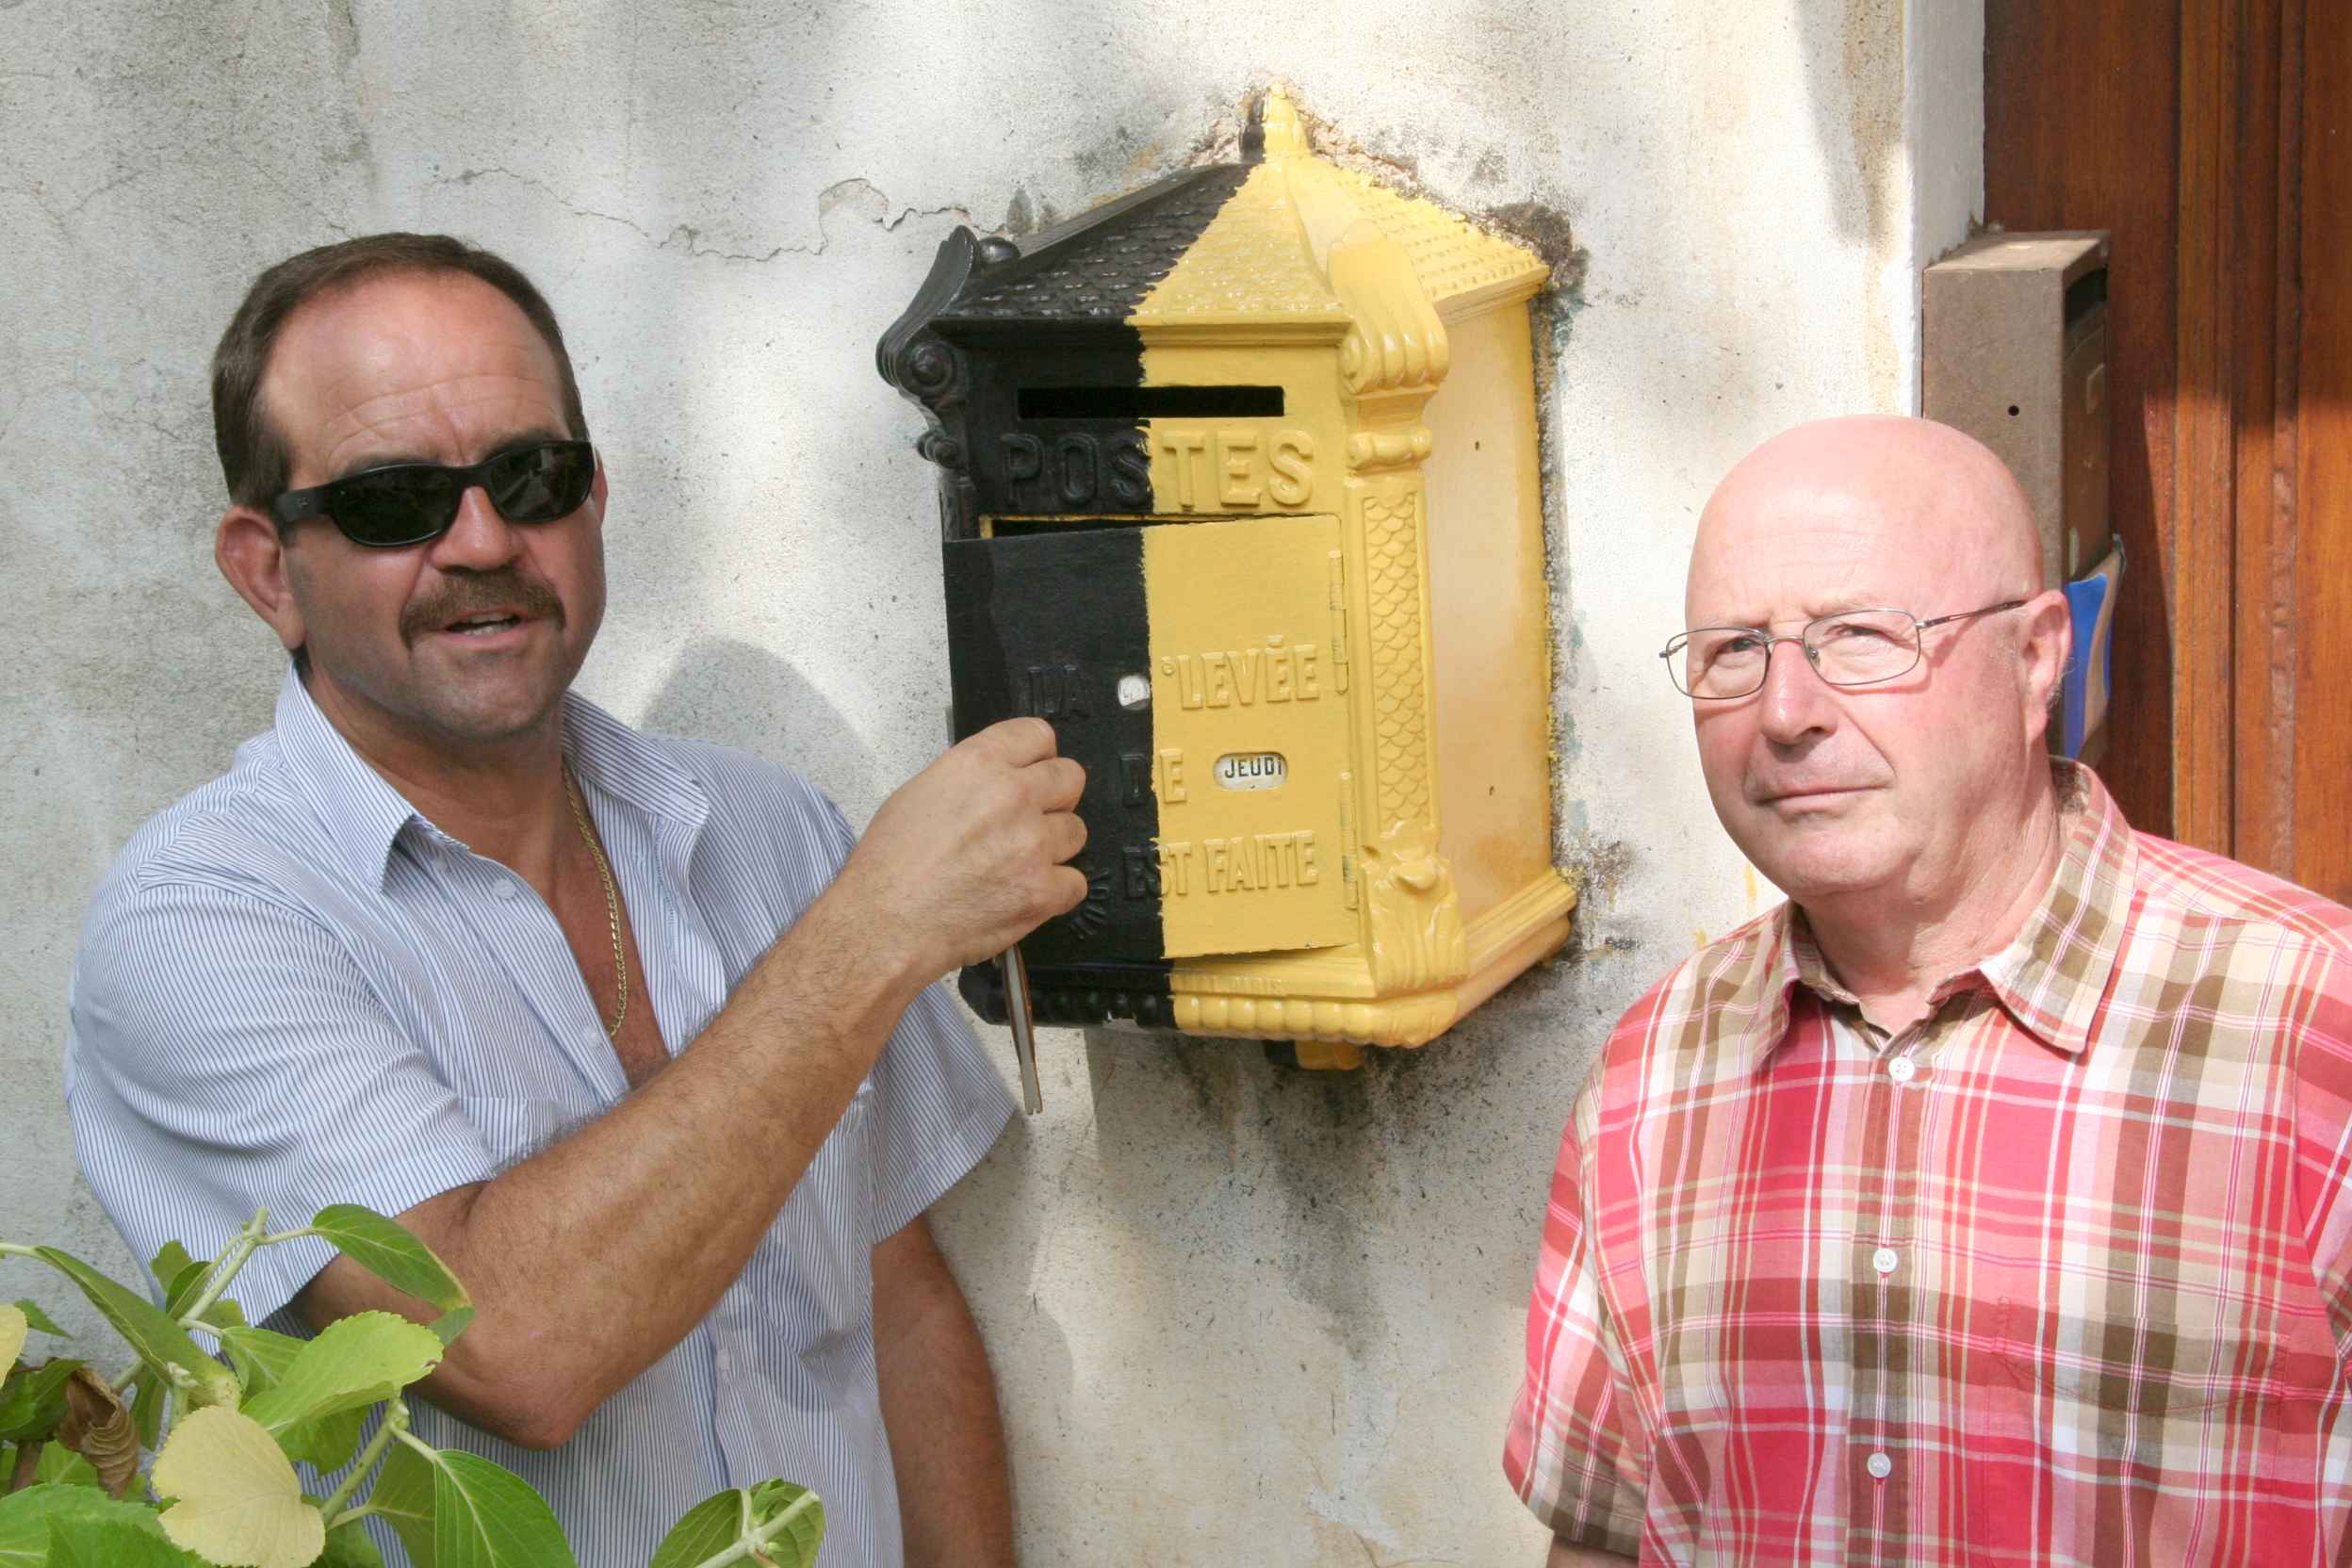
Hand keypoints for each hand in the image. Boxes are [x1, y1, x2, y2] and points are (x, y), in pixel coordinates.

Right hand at [834, 718, 1087, 983]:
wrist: (885, 924)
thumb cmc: (889, 864)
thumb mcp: (919, 793)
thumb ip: (971, 779)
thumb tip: (998, 783)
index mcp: (979, 763)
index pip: (1039, 735)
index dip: (1038, 756)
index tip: (1033, 772)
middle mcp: (1013, 796)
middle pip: (1070, 778)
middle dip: (1055, 797)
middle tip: (1031, 819)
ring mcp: (1034, 844)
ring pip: (1076, 831)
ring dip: (1054, 846)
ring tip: (1019, 864)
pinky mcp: (1043, 891)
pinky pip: (1075, 882)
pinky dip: (1055, 891)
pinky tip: (1025, 894)